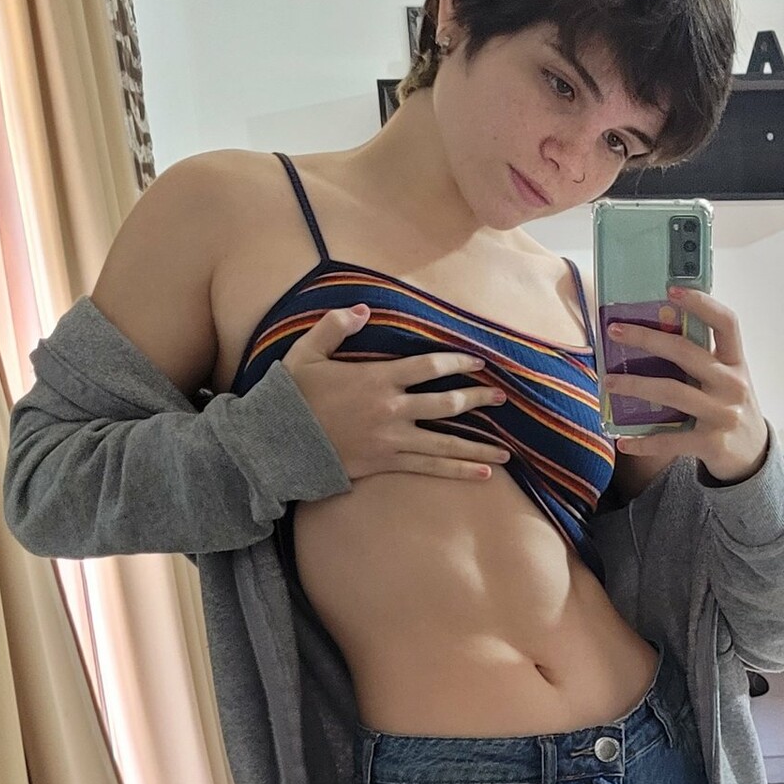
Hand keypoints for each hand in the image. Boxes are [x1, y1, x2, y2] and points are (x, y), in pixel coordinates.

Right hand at [282, 304, 511, 481]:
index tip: (478, 361)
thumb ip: (335, 326)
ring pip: (445, 442)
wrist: (276, 443)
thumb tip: (363, 310)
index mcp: (378, 378)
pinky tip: (483, 473)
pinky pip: (429, 468)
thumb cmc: (291, 397)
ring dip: (478, 444)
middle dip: (477, 400)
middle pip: (446, 404)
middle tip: (501, 398)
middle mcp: (392, 409)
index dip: (456, 361)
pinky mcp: (385, 463)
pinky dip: (458, 471)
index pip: (428, 366)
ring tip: (507, 449)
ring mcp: (392, 439)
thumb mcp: (307, 352)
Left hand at [604, 286, 768, 484]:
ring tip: (608, 382)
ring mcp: (723, 414)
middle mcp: (732, 384)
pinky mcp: (711, 443)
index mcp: (736, 362)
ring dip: (635, 386)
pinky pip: (671, 440)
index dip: (701, 303)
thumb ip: (704, 360)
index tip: (671, 290)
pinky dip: (644, 442)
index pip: (726, 323)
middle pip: (686, 353)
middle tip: (615, 331)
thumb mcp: (727, 380)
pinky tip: (623, 442)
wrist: (753, 457)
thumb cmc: (730, 409)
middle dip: (647, 339)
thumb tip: (657, 331)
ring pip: (672, 392)